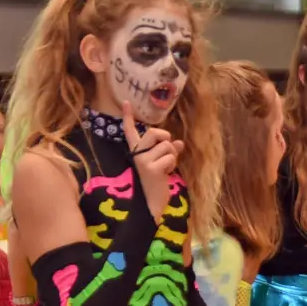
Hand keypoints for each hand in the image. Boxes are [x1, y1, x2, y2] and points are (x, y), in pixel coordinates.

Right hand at [122, 102, 183, 219]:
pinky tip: (166, 174)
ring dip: (172, 155)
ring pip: (166, 145)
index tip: (127, 102)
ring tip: (166, 168)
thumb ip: (169, 151)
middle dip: (164, 137)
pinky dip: (173, 164)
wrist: (150, 203)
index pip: (130, 131)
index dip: (128, 117)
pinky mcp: (152, 168)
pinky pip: (170, 157)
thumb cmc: (156, 183)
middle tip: (167, 149)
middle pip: (153, 132)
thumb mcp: (162, 164)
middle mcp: (137, 154)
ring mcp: (143, 160)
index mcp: (136, 152)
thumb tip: (179, 142)